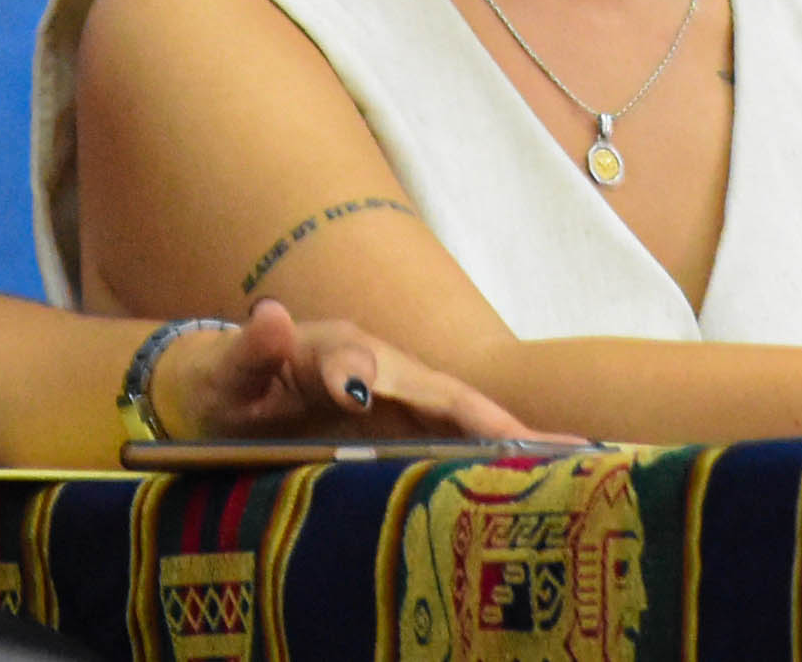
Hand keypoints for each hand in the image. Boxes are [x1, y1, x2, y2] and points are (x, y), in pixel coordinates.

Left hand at [155, 299, 538, 443]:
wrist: (237, 390)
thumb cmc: (235, 380)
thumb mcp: (233, 369)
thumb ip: (253, 349)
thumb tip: (272, 316)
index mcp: (342, 351)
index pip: (365, 362)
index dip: (382, 379)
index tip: (370, 398)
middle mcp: (386, 372)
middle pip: (447, 396)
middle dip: (494, 422)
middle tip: (552, 448)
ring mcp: (403, 404)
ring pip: (463, 422)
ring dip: (511, 444)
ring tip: (569, 467)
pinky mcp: (407, 435)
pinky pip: (456, 448)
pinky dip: (495, 462)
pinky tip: (534, 486)